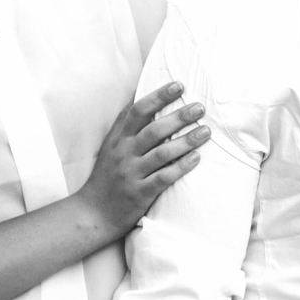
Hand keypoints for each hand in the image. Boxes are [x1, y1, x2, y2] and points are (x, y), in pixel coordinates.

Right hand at [76, 82, 207, 237]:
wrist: (93, 213)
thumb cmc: (107, 175)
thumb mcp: (111, 146)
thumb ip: (126, 125)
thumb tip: (142, 94)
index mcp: (118, 139)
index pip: (138, 110)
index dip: (159, 96)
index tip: (179, 85)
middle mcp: (124, 153)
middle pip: (154, 130)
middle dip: (179, 117)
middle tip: (200, 107)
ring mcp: (132, 173)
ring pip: (162, 153)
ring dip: (186, 140)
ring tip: (206, 131)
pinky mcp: (140, 193)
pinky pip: (164, 177)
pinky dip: (181, 167)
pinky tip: (196, 158)